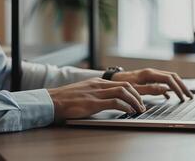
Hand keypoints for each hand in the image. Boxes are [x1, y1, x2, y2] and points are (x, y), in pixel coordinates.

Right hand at [48, 77, 168, 122]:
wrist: (52, 100)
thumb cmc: (67, 98)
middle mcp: (99, 85)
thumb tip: (110, 99)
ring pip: (123, 92)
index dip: (134, 92)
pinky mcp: (93, 103)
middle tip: (142, 106)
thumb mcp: (85, 91)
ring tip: (139, 110)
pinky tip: (129, 112)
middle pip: (126, 86)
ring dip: (134, 101)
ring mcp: (96, 93)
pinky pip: (114, 102)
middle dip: (138, 96)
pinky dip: (125, 107)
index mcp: (98, 82)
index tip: (139, 100)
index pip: (122, 83)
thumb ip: (97, 93)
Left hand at [111, 68, 192, 101]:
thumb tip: (166, 90)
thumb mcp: (135, 88)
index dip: (178, 88)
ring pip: (169, 79)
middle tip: (190, 96)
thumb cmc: (121, 84)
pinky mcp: (148, 79)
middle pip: (172, 77)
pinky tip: (169, 96)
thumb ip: (150, 89)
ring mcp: (151, 75)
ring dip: (177, 87)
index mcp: (149, 74)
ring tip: (184, 96)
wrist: (113, 79)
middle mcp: (152, 72)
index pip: (169, 79)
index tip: (183, 97)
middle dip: (182, 86)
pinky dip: (168, 89)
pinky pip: (162, 82)